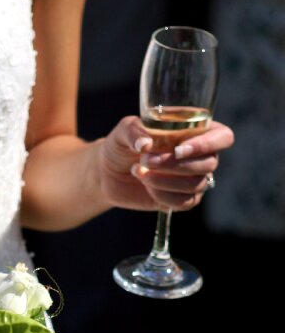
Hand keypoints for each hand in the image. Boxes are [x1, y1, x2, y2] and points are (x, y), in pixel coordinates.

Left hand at [98, 115, 234, 211]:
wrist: (108, 172)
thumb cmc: (122, 144)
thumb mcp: (124, 131)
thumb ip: (134, 132)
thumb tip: (146, 144)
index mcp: (195, 130)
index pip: (222, 137)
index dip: (207, 144)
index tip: (178, 150)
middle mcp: (200, 154)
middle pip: (209, 163)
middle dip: (175, 165)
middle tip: (145, 160)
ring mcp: (193, 178)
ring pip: (197, 184)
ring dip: (166, 180)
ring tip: (139, 171)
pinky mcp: (181, 198)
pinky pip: (185, 202)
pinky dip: (163, 196)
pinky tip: (146, 186)